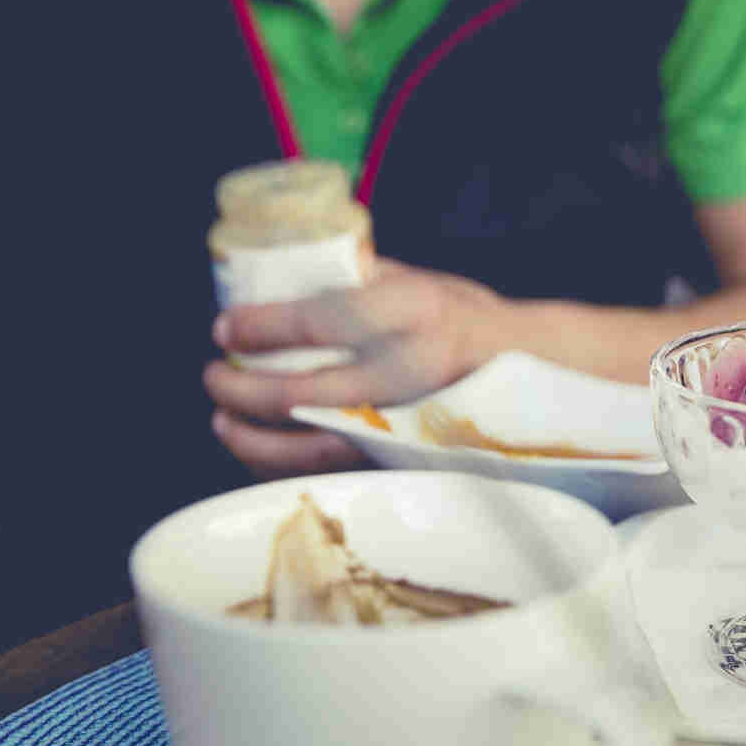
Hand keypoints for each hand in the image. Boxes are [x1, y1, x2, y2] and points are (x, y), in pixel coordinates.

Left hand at [204, 259, 508, 478]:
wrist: (531, 373)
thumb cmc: (468, 320)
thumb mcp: (422, 279)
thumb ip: (359, 277)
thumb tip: (289, 274)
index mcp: (414, 310)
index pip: (320, 321)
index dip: (260, 327)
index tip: (223, 327)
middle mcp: (412, 369)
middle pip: (303, 392)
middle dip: (242, 388)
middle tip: (213, 375)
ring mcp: (410, 422)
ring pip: (313, 445)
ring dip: (253, 438)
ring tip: (222, 421)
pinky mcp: (407, 459)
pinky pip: (333, 471)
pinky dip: (284, 465)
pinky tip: (258, 450)